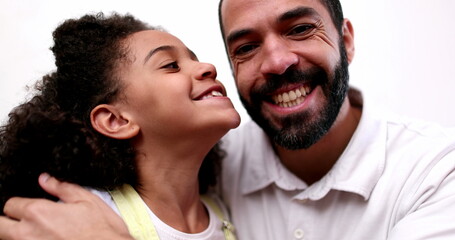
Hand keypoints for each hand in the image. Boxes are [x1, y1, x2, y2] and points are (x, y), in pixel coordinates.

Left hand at [0, 173, 132, 239]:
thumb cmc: (103, 230)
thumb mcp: (87, 201)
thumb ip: (62, 188)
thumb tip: (45, 179)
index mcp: (39, 213)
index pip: (10, 205)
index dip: (20, 205)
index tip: (29, 207)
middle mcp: (28, 234)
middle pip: (0, 225)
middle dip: (8, 221)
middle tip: (24, 221)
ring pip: (8, 239)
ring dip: (16, 234)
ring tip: (35, 232)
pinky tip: (44, 239)